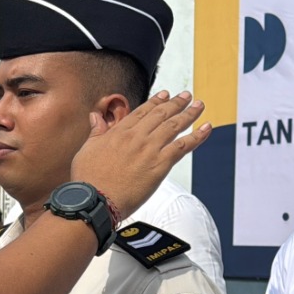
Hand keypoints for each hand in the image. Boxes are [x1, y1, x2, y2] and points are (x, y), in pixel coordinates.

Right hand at [70, 91, 211, 218]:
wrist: (95, 199)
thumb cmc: (88, 180)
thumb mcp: (87, 149)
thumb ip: (96, 132)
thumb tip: (95, 117)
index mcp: (119, 132)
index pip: (142, 111)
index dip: (156, 101)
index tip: (165, 95)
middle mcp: (137, 137)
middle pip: (161, 114)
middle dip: (176, 103)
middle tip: (186, 96)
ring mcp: (149, 149)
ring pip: (174, 126)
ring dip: (189, 114)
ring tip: (199, 106)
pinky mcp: (160, 165)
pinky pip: (183, 146)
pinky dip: (197, 136)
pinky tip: (206, 128)